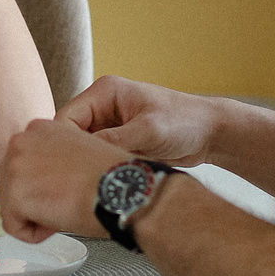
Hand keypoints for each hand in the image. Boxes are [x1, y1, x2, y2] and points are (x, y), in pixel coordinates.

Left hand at [0, 116, 131, 243]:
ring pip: (10, 207)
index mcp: (38, 129)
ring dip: (34, 217)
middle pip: (10, 185)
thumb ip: (51, 160)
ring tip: (64, 211)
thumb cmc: (112, 177)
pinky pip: (14, 228)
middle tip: (64, 204)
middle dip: (33, 202)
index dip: (42, 186)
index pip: (22, 165)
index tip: (62, 190)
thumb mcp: (77, 152)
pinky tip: (58, 222)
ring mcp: (14, 166)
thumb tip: (40, 182)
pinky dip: (34, 235)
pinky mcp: (14, 194)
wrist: (122, 189)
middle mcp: (21, 141)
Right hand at [57, 74, 220, 167]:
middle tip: (78, 180)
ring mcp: (110, 126)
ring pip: (82, 150)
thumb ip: (114, 140)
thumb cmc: (185, 122)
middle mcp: (102, 107)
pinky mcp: (118, 143)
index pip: (66, 117)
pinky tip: (105, 182)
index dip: (63, 143)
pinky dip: (100, 170)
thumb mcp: (148, 130)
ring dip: (88, 165)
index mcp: (104, 92)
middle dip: (73, 157)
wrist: (211, 134)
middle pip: (70, 135)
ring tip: (95, 182)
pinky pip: (98, 158)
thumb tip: (82, 156)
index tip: (65, 169)